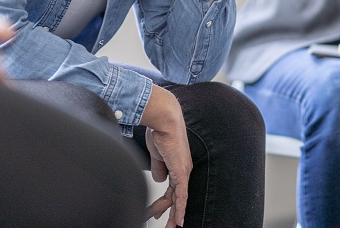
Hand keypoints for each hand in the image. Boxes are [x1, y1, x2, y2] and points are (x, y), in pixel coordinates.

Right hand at [141, 86, 191, 227]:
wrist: (164, 121)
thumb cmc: (160, 132)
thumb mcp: (157, 155)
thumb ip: (159, 167)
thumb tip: (159, 179)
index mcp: (177, 167)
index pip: (171, 191)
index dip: (164, 204)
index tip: (156, 214)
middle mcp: (183, 171)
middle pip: (176, 198)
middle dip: (169, 214)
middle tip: (167, 227)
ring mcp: (183, 172)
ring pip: (179, 201)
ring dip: (174, 216)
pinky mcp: (181, 173)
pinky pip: (182, 195)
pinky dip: (181, 209)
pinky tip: (180, 220)